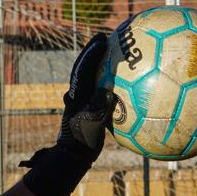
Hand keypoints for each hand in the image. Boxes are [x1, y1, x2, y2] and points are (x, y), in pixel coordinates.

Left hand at [21, 33, 115, 195]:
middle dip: (95, 52)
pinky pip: (101, 90)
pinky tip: (124, 81)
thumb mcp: (90, 126)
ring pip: (92, 77)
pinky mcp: (88, 108)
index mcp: (76, 94)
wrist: (72, 157)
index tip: (101, 39)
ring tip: (115, 52)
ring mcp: (82, 101)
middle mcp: (77, 94)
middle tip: (106, 38)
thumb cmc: (80, 143)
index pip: (84, 68)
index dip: (92, 52)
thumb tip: (108, 92)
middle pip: (86, 67)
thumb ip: (98, 108)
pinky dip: (111, 82)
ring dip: (101, 64)